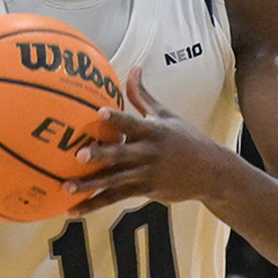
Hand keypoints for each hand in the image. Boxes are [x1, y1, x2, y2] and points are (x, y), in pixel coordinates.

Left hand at [65, 66, 229, 215]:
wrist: (211, 173)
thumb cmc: (186, 139)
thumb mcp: (167, 115)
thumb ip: (143, 96)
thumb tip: (133, 68)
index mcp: (155, 131)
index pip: (133, 122)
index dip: (116, 118)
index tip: (99, 112)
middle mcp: (150, 153)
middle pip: (122, 154)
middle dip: (101, 155)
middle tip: (79, 155)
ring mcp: (147, 175)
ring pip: (115, 181)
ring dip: (91, 186)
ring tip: (66, 188)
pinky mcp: (145, 191)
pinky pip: (116, 198)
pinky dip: (95, 204)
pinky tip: (74, 209)